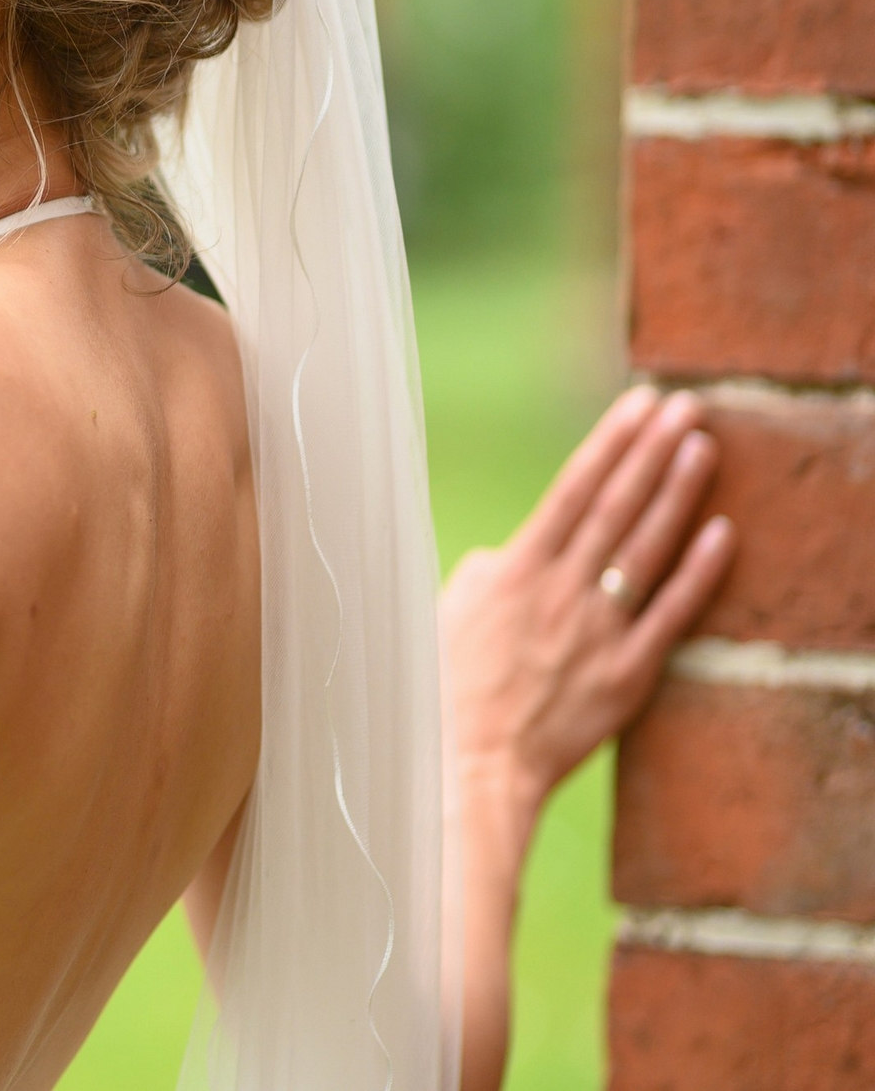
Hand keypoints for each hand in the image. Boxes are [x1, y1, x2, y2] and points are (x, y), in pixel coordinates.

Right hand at [441, 386, 734, 820]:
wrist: (471, 762)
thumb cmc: (444, 687)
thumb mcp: (447, 612)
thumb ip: (485, 574)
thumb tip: (507, 554)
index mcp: (513, 569)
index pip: (572, 489)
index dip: (609, 443)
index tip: (638, 405)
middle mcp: (560, 590)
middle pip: (616, 505)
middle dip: (651, 449)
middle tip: (685, 405)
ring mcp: (597, 629)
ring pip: (645, 546)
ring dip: (677, 492)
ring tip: (703, 445)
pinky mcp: (626, 672)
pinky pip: (670, 614)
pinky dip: (698, 572)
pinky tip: (723, 533)